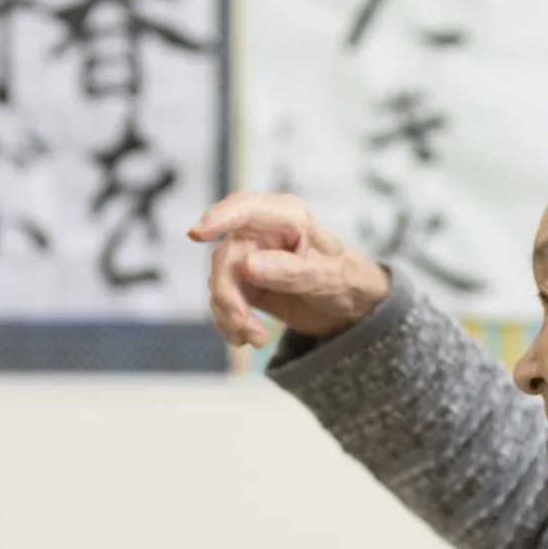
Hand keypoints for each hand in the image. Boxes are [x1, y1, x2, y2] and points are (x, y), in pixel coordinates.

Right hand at [187, 192, 390, 347]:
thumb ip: (288, 271)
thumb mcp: (324, 276)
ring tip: (256, 339)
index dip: (219, 218)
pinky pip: (224, 300)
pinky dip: (230, 323)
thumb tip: (248, 266)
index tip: (197, 234)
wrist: (350, 306)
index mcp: (286, 216)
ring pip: (220, 281)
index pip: (245, 208)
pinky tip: (247, 340)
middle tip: (242, 325)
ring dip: (231, 315)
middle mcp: (262, 232)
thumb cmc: (345, 278)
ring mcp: (250, 256)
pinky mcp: (244, 282)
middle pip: (225, 256)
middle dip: (228, 295)